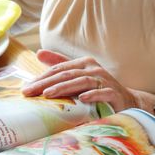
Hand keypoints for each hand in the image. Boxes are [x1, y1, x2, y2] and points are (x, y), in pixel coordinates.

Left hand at [22, 49, 150, 112]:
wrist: (127, 101)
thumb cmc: (99, 88)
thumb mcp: (78, 76)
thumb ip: (60, 64)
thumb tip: (39, 53)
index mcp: (83, 63)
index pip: (58, 69)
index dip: (42, 77)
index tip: (26, 88)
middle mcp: (93, 68)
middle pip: (66, 74)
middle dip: (46, 83)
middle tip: (29, 92)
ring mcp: (104, 80)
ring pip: (80, 82)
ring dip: (63, 88)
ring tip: (47, 94)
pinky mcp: (114, 93)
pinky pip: (102, 93)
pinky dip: (92, 95)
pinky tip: (81, 99)